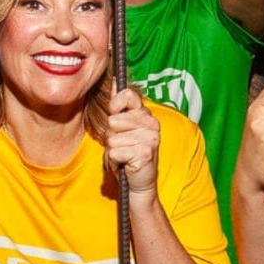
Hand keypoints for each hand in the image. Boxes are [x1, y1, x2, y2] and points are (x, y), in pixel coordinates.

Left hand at [105, 83, 160, 199]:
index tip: (114, 115)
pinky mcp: (145, 153)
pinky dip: (114, 160)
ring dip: (112, 149)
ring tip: (124, 155)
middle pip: (114, 120)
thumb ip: (119, 105)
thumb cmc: (128, 155)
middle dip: (111, 135)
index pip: (127, 95)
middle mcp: (152, 124)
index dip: (114, 105)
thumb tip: (114, 80)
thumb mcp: (121, 128)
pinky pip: (114, 151)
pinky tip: (125, 164)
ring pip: (113, 137)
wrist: (138, 183)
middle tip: (122, 146)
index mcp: (147, 115)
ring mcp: (150, 138)